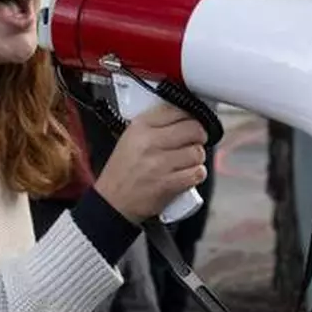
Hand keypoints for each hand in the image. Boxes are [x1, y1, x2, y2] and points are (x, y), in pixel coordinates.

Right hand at [94, 103, 207, 222]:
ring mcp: (159, 164)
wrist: (113, 201)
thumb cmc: (122, 171)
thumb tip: (184, 116)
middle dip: (199, 136)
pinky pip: (197, 173)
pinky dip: (196, 174)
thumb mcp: (129, 138)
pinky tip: (187, 174)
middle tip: (194, 141)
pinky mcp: (168, 183)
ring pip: (197, 152)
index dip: (190, 116)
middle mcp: (149, 142)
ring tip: (186, 161)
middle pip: (194, 129)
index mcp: (140, 127)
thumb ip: (155, 124)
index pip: (177, 110)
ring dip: (196, 158)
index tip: (190, 122)